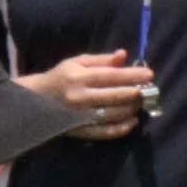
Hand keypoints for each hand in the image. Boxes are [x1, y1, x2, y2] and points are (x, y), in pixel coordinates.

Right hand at [26, 49, 154, 140]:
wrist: (36, 99)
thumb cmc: (61, 77)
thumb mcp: (77, 63)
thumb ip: (102, 61)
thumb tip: (124, 55)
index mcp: (78, 77)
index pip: (111, 76)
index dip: (132, 76)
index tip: (149, 74)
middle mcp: (81, 97)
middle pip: (116, 96)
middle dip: (137, 93)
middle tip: (150, 90)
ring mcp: (82, 116)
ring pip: (115, 114)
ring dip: (133, 109)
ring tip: (142, 103)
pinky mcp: (84, 131)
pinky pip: (109, 131)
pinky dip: (124, 127)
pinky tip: (133, 120)